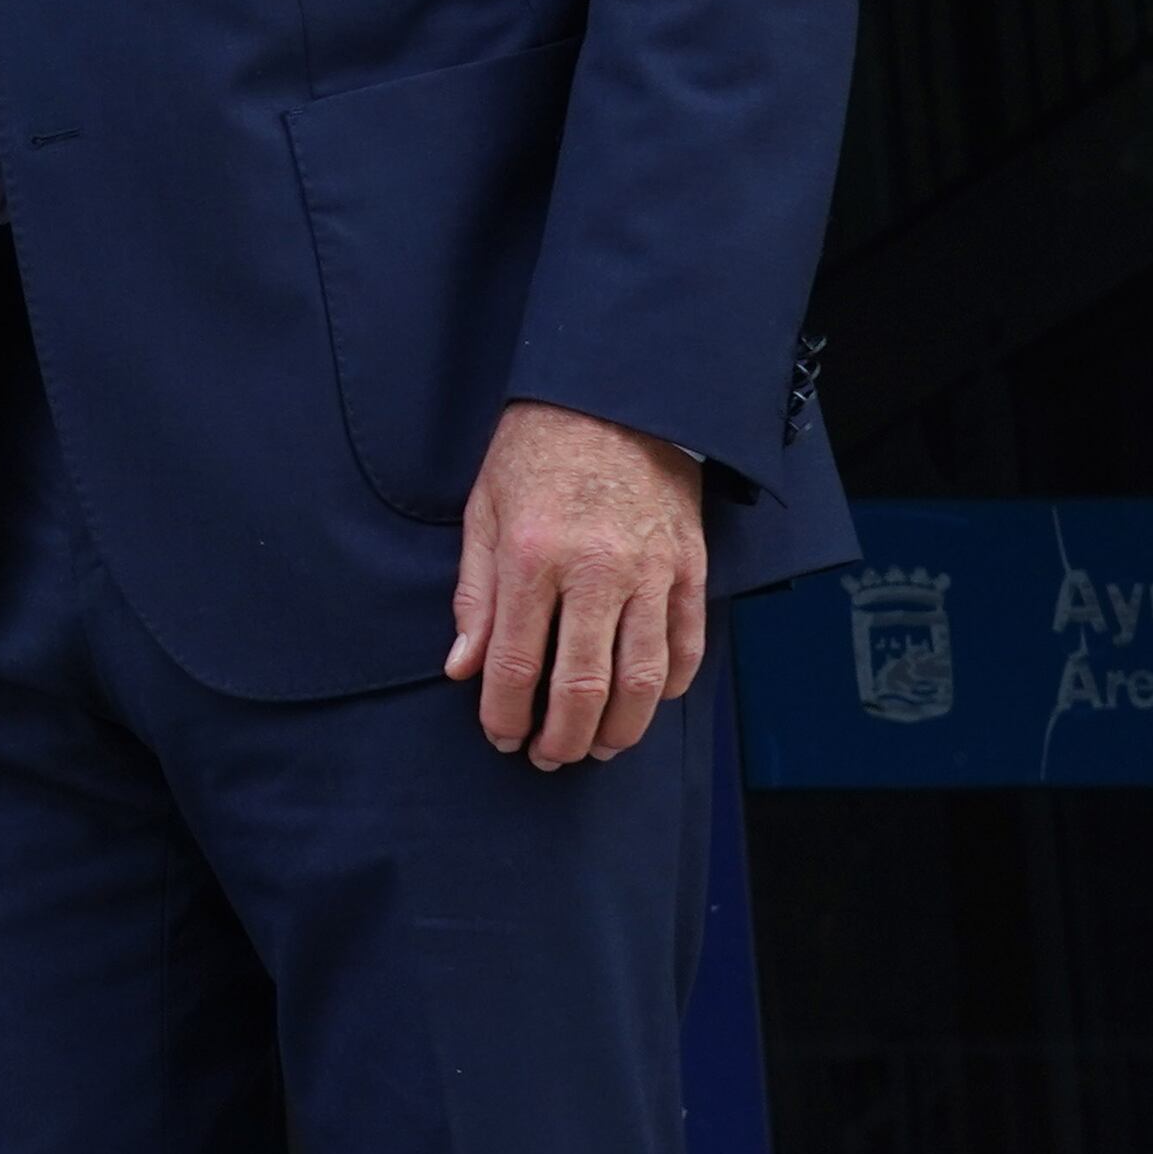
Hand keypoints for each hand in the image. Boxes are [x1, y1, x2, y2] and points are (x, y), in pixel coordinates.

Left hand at [444, 400, 707, 768]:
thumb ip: (474, 594)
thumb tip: (462, 667)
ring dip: (621, 729)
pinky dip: (669, 687)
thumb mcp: (484, 510)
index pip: (519, 662)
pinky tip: (645, 704)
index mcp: (533, 555)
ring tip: (599, 748)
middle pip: (585, 685)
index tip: (501, 738)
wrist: (614, 395)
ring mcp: (651, 572)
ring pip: (642, 679)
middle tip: (549, 757)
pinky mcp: (690, 567)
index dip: (507, 714)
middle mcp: (596, 570)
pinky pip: (686, 645)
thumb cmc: (536, 450)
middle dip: (564, 736)